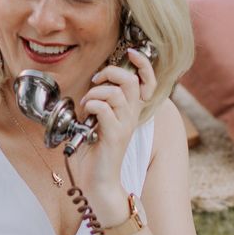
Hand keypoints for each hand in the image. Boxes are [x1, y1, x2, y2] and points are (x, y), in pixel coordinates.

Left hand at [69, 47, 155, 218]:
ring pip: (116, 93)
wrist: (99, 182)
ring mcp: (125, 126)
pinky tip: (86, 115)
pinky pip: (104, 109)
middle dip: (110, 73)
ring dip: (96, 93)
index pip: (147, 81)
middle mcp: (132, 116)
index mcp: (131, 111)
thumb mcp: (99, 123)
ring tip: (87, 104)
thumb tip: (93, 87)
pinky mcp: (114, 136)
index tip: (131, 52)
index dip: (143, 63)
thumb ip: (101, 104)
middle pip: (130, 81)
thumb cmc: (96, 152)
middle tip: (96, 82)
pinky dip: (91, 106)